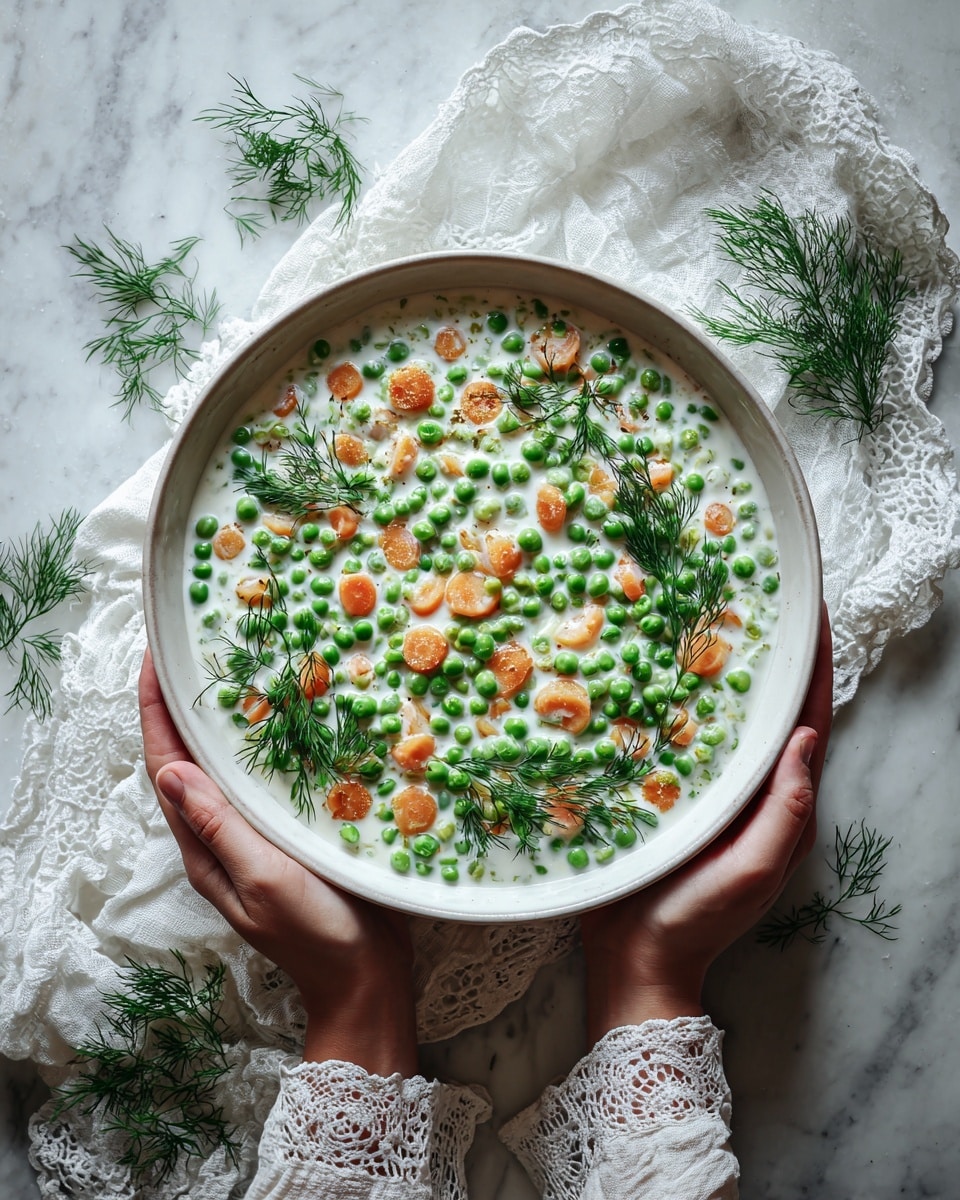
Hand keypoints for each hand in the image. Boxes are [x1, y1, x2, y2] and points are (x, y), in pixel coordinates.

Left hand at [139, 649, 417, 1075]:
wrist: (367, 976)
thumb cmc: (318, 934)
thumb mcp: (265, 879)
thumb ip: (219, 828)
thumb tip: (170, 772)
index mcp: (206, 847)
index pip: (167, 767)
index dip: (155, 713)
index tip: (153, 662)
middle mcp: (223, 836)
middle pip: (189, 760)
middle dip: (181, 707)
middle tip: (189, 653)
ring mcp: (256, 835)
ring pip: (225, 767)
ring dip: (219, 720)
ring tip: (230, 671)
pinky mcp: (290, 834)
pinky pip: (263, 780)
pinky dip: (262, 744)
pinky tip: (284, 720)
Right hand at [581, 609, 832, 1038]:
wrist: (635, 958)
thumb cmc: (697, 919)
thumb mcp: (753, 869)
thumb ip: (784, 810)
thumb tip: (805, 737)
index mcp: (782, 806)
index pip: (809, 722)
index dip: (814, 667)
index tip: (808, 613)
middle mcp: (753, 792)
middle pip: (772, 713)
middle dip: (773, 659)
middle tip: (757, 601)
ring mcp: (715, 794)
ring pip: (731, 722)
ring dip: (730, 674)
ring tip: (712, 622)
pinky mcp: (675, 796)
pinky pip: (688, 740)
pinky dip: (686, 704)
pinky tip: (661, 674)